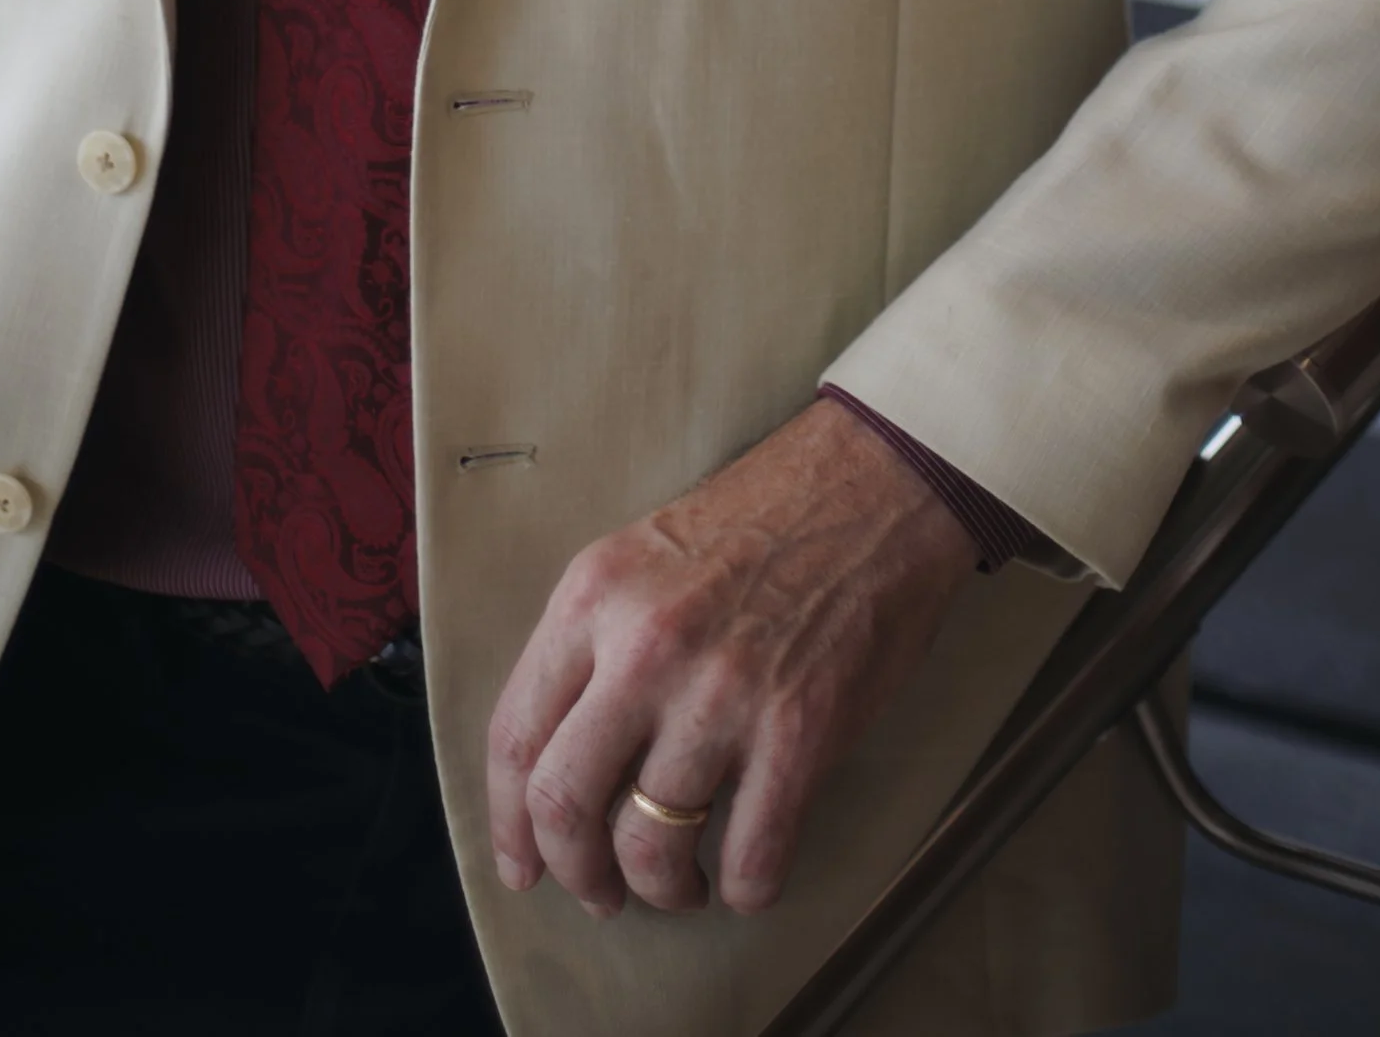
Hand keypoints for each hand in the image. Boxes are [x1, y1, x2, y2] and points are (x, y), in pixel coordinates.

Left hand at [484, 395, 978, 924]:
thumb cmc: (756, 526)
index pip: (516, 736)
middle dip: (578, 874)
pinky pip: (750, 861)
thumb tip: (559, 762)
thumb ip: (592, 648)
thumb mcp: (639, 560)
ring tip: (684, 882)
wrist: (870, 486)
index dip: (509, 823)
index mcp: (592, 598)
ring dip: (663, 889)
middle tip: (602, 892)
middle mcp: (644, 647)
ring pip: (651, 847)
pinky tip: (747, 874)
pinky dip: (744, 890)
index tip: (523, 867)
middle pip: (565, 805)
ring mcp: (721, 692)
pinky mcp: (799, 731)